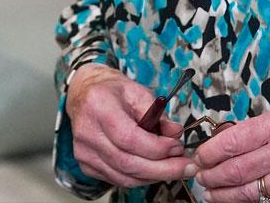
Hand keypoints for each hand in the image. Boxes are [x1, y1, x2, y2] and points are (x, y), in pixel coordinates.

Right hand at [65, 64, 193, 187]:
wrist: (85, 95)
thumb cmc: (112, 92)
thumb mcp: (138, 91)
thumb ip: (157, 113)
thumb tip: (175, 133)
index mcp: (100, 108)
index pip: (129, 138)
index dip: (156, 148)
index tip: (177, 147)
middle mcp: (88, 134)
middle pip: (127, 163)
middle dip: (162, 169)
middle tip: (185, 166)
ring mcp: (84, 153)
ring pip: (124, 176)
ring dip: (154, 176)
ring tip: (175, 168)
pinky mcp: (87, 165)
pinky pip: (118, 179)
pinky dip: (141, 178)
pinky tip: (156, 170)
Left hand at [192, 104, 269, 202]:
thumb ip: (264, 127)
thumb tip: (231, 139)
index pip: (233, 141)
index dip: (209, 150)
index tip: (199, 153)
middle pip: (234, 171)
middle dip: (210, 175)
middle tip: (197, 174)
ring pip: (245, 193)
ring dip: (220, 195)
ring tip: (208, 191)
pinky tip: (232, 201)